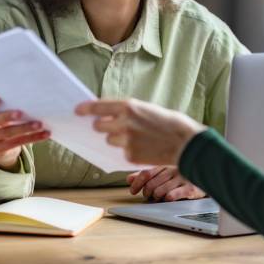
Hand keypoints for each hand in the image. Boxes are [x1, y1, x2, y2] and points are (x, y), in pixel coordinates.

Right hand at [0, 96, 50, 170]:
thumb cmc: (1, 122)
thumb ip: (5, 106)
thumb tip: (28, 96)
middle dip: (7, 116)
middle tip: (21, 113)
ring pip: (7, 133)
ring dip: (24, 128)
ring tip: (39, 124)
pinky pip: (16, 143)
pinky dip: (32, 138)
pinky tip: (44, 134)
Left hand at [75, 98, 205, 165]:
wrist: (186, 143)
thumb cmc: (171, 124)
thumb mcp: (149, 109)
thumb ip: (130, 112)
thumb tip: (113, 116)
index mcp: (129, 107)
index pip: (98, 107)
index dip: (85, 109)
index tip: (77, 110)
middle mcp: (124, 123)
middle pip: (99, 126)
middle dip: (102, 127)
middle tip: (110, 126)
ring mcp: (126, 141)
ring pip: (110, 140)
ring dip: (117, 139)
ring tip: (136, 138)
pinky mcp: (130, 156)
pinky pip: (122, 153)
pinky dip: (129, 151)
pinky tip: (144, 147)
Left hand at [127, 166, 206, 200]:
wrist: (207, 177)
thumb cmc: (182, 177)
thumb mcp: (164, 173)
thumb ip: (146, 176)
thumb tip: (129, 179)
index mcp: (165, 165)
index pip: (146, 173)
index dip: (137, 183)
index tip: (133, 191)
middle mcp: (173, 170)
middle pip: (151, 184)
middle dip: (147, 193)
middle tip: (150, 196)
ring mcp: (182, 178)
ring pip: (159, 191)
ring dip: (156, 197)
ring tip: (160, 198)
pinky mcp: (190, 188)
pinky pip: (173, 195)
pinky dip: (168, 198)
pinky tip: (169, 198)